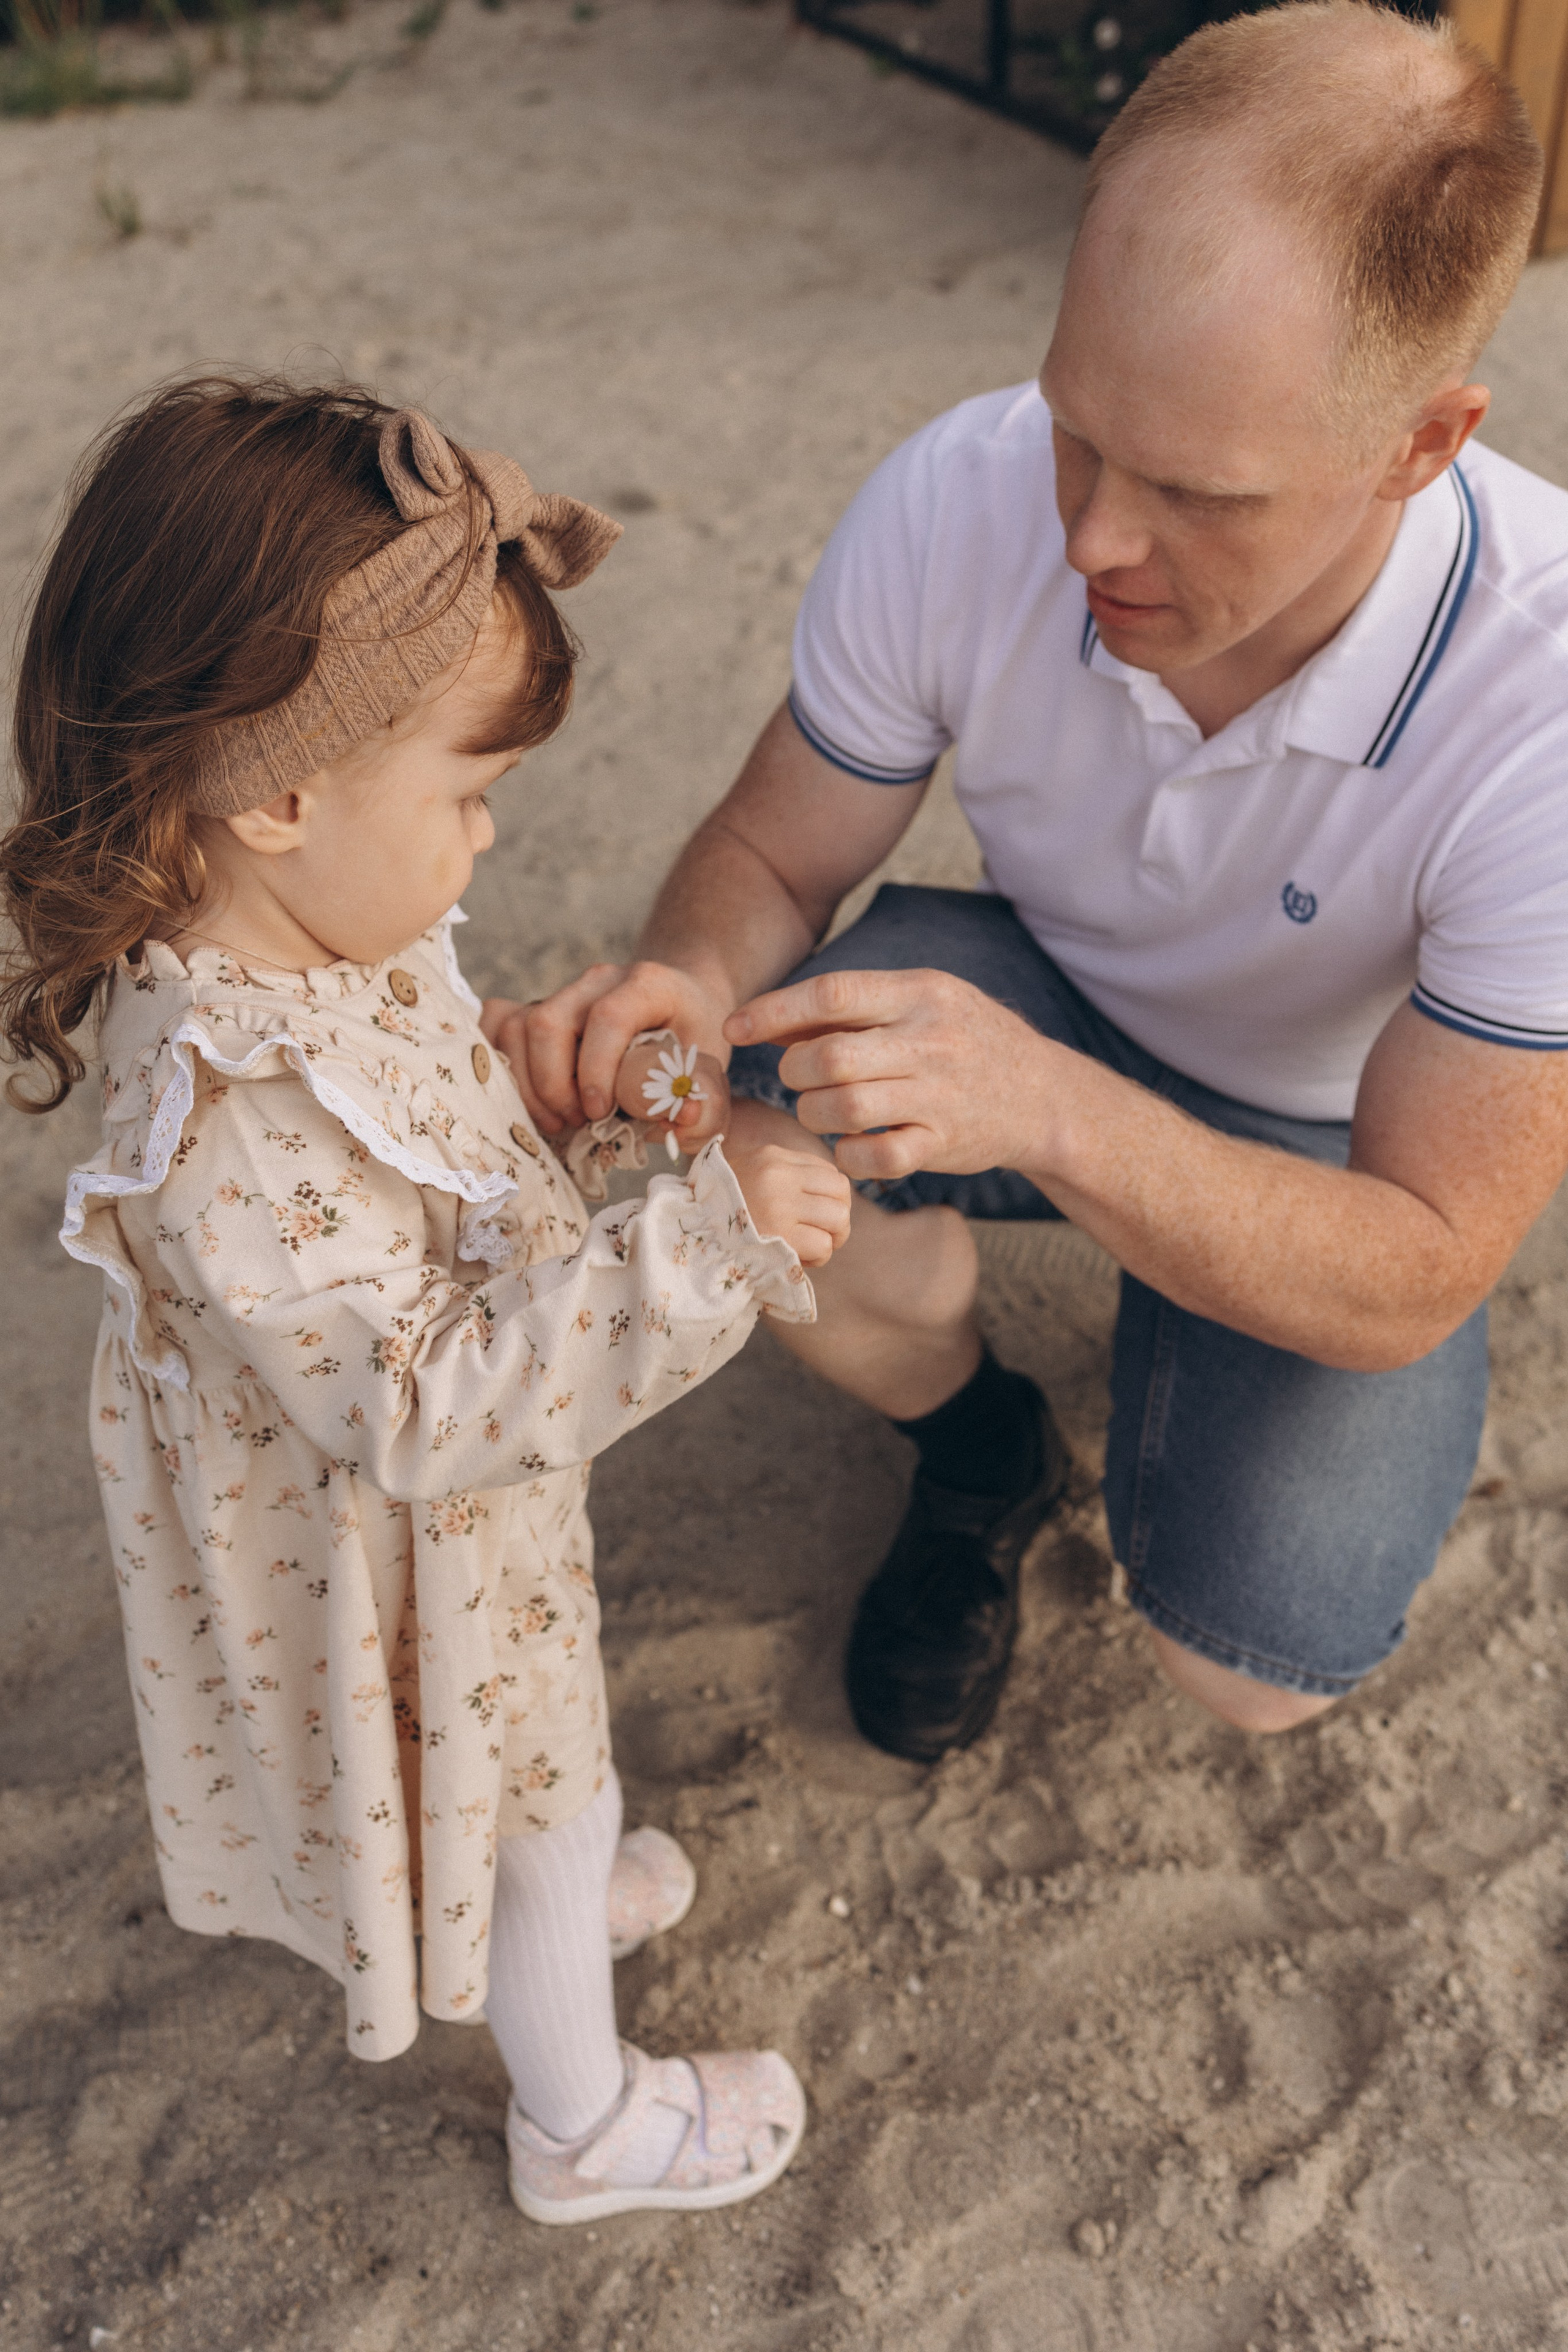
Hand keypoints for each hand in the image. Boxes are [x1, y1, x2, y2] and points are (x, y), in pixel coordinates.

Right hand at [481, 960, 732, 1135]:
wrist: (680, 1006)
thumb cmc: (691, 1041)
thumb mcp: (709, 1069)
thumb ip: (702, 1101)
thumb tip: (682, 1123)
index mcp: (647, 985)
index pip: (608, 1017)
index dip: (596, 1069)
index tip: (598, 1111)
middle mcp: (598, 980)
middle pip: (548, 1021)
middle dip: (554, 1084)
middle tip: (576, 1122)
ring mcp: (563, 992)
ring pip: (517, 1026)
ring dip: (529, 1084)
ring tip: (559, 1120)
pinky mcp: (538, 1006)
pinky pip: (498, 1024)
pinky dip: (502, 1065)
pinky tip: (529, 1099)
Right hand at [722, 1133, 852, 1268]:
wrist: (686, 1235)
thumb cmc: (719, 1210)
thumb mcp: (749, 1174)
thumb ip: (786, 1175)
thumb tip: (833, 1194)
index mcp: (772, 1157)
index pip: (829, 1172)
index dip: (831, 1198)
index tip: (815, 1214)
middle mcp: (778, 1175)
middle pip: (841, 1193)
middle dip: (838, 1218)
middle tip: (823, 1234)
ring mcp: (780, 1204)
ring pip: (838, 1218)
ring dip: (831, 1238)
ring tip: (812, 1246)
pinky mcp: (781, 1236)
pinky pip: (824, 1245)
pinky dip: (818, 1257)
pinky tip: (800, 1258)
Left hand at [724, 967, 1052, 1182]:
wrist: (1043, 1095)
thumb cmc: (961, 1041)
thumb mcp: (918, 1003)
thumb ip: (849, 1009)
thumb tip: (765, 1020)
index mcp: (920, 993)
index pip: (833, 994)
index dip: (773, 1012)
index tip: (735, 1028)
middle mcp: (930, 1041)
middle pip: (829, 1058)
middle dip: (794, 1072)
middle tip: (800, 1078)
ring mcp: (939, 1096)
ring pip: (843, 1110)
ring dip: (813, 1113)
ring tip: (821, 1109)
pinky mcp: (943, 1144)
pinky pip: (874, 1158)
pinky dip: (848, 1155)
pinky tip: (851, 1144)